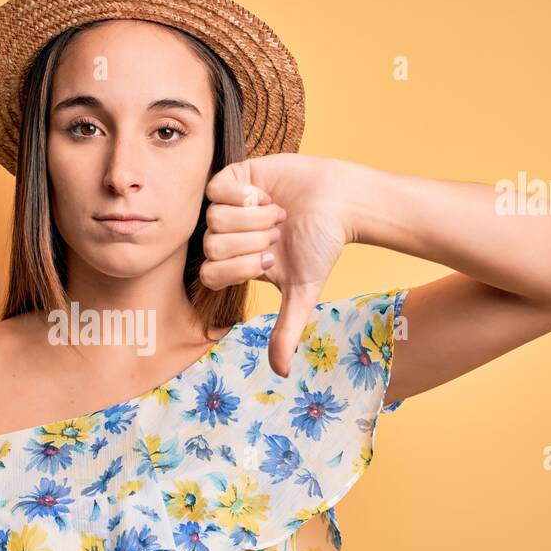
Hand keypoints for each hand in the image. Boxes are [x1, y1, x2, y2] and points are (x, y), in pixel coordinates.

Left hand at [201, 154, 356, 377]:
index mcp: (234, 263)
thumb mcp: (302, 292)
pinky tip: (266, 194)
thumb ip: (286, 330)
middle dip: (251, 240)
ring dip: (254, 217)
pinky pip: (217, 189)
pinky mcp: (233, 177)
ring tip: (277, 214)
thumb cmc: (322, 246)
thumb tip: (280, 373)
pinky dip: (246, 194)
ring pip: (214, 218)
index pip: (209, 274)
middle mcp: (226, 236)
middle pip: (211, 245)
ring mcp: (226, 206)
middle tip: (277, 234)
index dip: (239, 267)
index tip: (270, 259)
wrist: (340, 202)